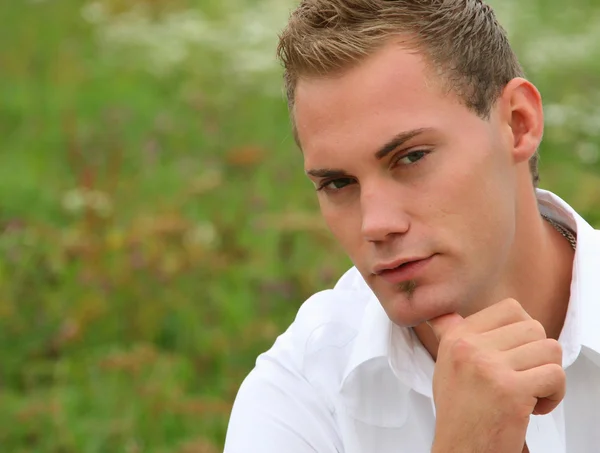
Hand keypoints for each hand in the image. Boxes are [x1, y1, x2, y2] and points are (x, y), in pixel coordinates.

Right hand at [428, 298, 565, 452]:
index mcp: (456, 337)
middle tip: (524, 377)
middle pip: (534, 327)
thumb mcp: (446, 365)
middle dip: (538, 355)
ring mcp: (489, 368)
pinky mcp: (510, 391)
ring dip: (548, 373)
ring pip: (550, 348)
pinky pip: (555, 375)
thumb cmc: (459, 412)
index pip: (510, 309)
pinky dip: (554, 394)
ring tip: (531, 391)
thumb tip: (447, 314)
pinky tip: (535, 407)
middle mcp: (469, 347)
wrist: (460, 450)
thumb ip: (451, 335)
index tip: (515, 355)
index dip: (523, 332)